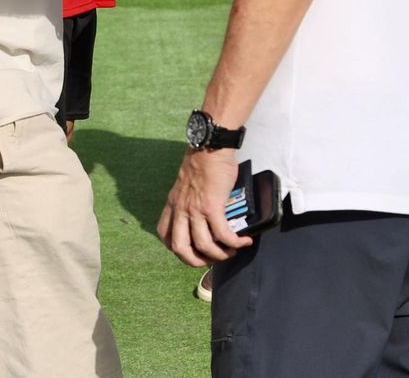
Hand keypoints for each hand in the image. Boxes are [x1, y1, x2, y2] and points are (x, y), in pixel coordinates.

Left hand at [157, 148, 253, 266]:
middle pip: (180, 248)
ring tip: (232, 251)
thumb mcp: (187, 184)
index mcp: (173, 204)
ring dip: (220, 255)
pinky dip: (235, 242)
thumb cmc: (203, 162)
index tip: (192, 250)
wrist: (210, 147)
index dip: (176, 248)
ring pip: (203, 245)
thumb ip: (190, 199)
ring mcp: (195, 209)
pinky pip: (223, 234)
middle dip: (195, 261)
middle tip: (210, 260)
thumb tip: (205, 213)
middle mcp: (181, 209)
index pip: (164, 235)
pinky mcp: (213, 206)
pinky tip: (244, 241)